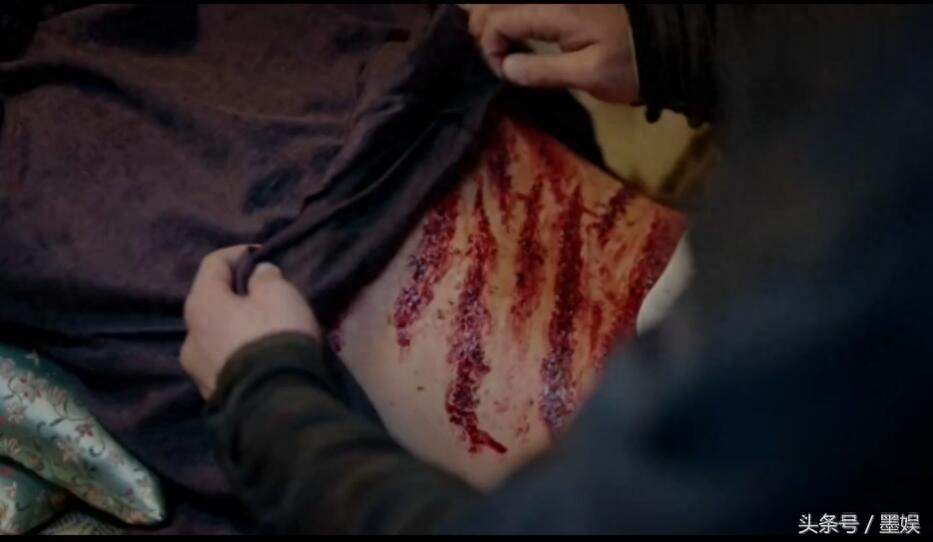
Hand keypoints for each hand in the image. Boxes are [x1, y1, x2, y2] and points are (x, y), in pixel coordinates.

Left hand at [181, 245, 319, 398]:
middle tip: (267, 295)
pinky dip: (241, 353)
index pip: (212, 264)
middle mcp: (189, 336)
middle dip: (238, 295)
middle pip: (212, 303)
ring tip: (267, 331)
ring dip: (238, 327)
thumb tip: (258, 276)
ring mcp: (197, 371)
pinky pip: (226, 363)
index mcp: (201, 304)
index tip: (263, 254)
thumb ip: (265, 278)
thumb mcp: (279, 294)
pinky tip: (262, 357)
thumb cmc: (274, 337)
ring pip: (217, 336)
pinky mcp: (212, 395)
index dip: (239, 254)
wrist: (274, 405)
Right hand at [467, 4, 638, 103]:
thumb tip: (505, 68)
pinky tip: (516, 28)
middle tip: (492, 57)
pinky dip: (513, 11)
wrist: (672, 41)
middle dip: (484, 27)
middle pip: (496, 2)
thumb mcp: (590, 76)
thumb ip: (543, 71)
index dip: (489, 48)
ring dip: (495, 14)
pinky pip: (527, 1)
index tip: (501, 72)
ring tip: (498, 41)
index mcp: (556, 11)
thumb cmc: (632, 63)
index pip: (498, 20)